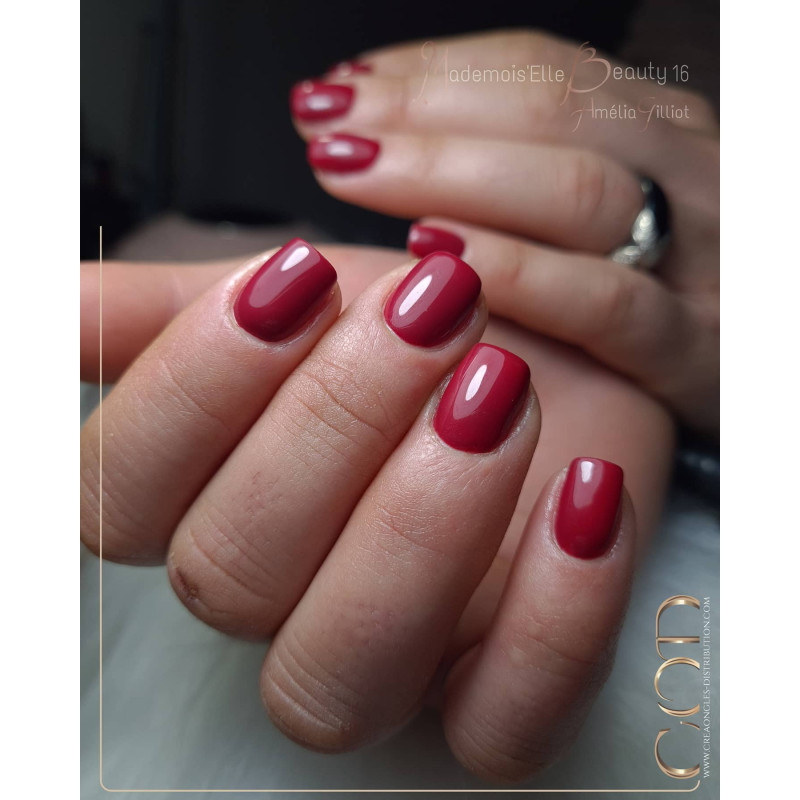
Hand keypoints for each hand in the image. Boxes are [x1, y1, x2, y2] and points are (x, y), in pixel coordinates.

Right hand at [81, 241, 671, 781]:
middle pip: (232, 579)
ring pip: (342, 675)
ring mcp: (391, 663)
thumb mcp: (305, 299)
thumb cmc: (422, 332)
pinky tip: (585, 489)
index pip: (120, 497)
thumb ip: (176, 310)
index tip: (297, 276)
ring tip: (498, 387)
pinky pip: (502, 728)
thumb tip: (57, 305)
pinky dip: (552, 616)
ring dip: (424, 523)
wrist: (556, 357)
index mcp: (211, 507)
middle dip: (330, 428)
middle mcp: (284, 601)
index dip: (192, 388)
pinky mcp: (500, 695)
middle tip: (430, 311)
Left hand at [290, 30, 718, 433]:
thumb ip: (525, 174)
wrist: (753, 377)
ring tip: (349, 171)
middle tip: (324, 124)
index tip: (342, 87)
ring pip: (578, 191)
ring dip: (449, 172)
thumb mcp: (606, 214)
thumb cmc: (653, 296)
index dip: (433, 70)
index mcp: (655, 134)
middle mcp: (688, 175)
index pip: (542, 70)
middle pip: (553, 111)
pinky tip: (438, 260)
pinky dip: (518, 274)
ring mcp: (698, 259)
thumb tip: (393, 144)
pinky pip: (604, 304)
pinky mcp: (693, 351)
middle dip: (422, 110)